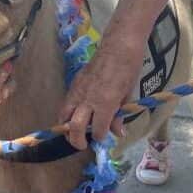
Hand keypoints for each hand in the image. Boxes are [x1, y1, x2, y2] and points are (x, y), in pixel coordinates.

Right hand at [59, 35, 145, 149]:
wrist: (118, 46)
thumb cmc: (128, 69)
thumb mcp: (128, 95)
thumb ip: (119, 114)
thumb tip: (118, 132)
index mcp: (105, 103)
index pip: (98, 129)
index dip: (100, 137)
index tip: (103, 139)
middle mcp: (88, 99)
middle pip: (75, 126)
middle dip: (77, 140)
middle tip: (82, 145)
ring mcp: (78, 91)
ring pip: (64, 115)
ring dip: (66, 128)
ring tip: (72, 133)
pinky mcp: (74, 84)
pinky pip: (66, 103)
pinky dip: (67, 114)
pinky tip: (73, 116)